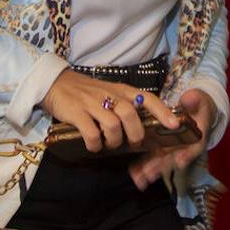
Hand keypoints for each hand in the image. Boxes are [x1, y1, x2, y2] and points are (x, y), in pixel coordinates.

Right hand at [39, 69, 179, 152]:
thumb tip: (143, 126)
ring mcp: (93, 103)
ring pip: (113, 126)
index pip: (147, 98)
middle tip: (131, 143)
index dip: (162, 111)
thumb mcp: (110, 93)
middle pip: (131, 116)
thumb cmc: (87, 92)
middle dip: (135, 134)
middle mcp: (110, 95)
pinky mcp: (77, 112)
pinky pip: (91, 133)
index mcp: (122, 90)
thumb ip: (125, 105)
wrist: (55, 83)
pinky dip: (94, 144)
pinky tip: (93, 146)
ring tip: (108, 145)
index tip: (174, 124)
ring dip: (113, 141)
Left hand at [128, 89, 216, 189]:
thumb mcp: (198, 98)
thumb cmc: (198, 105)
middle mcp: (186, 145)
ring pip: (163, 161)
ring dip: (151, 171)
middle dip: (162, 167)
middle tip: (150, 174)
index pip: (195, 146)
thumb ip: (194, 99)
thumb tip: (189, 98)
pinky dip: (145, 166)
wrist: (197, 110)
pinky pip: (154, 158)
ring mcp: (174, 149)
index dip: (188, 154)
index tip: (179, 161)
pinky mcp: (164, 148)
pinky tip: (135, 174)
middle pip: (175, 158)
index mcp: (197, 134)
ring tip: (139, 179)